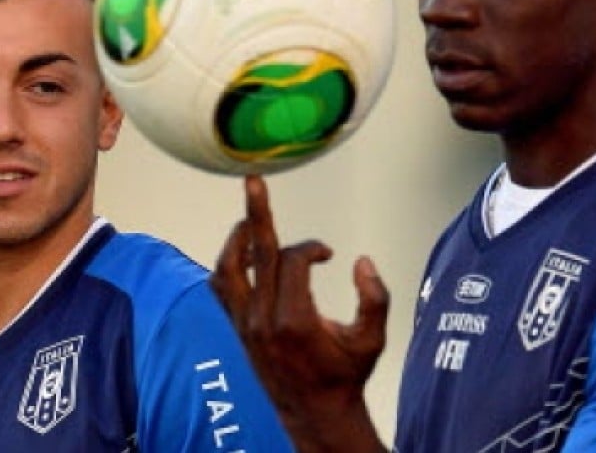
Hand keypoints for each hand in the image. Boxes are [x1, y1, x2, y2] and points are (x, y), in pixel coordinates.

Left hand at [211, 175, 389, 452]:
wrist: (315, 414)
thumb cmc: (345, 376)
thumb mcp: (372, 340)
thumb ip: (375, 298)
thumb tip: (361, 262)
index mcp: (295, 319)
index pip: (293, 260)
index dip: (312, 248)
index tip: (328, 254)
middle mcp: (263, 319)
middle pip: (255, 252)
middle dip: (257, 213)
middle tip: (253, 181)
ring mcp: (245, 325)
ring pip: (228, 268)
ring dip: (237, 238)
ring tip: (249, 218)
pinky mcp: (238, 330)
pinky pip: (220, 289)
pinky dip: (227, 264)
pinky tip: (241, 252)